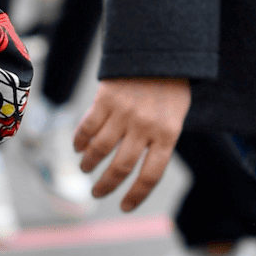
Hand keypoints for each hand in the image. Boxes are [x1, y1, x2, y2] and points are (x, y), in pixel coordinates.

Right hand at [74, 78, 191, 211]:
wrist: (159, 48)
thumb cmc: (171, 85)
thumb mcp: (177, 115)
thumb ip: (160, 140)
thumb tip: (139, 169)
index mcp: (168, 134)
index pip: (150, 175)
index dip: (136, 196)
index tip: (124, 207)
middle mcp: (145, 127)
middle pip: (120, 167)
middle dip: (106, 186)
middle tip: (97, 193)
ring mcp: (124, 113)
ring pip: (99, 150)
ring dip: (89, 164)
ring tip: (85, 169)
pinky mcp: (106, 100)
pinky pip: (87, 128)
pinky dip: (79, 142)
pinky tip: (78, 148)